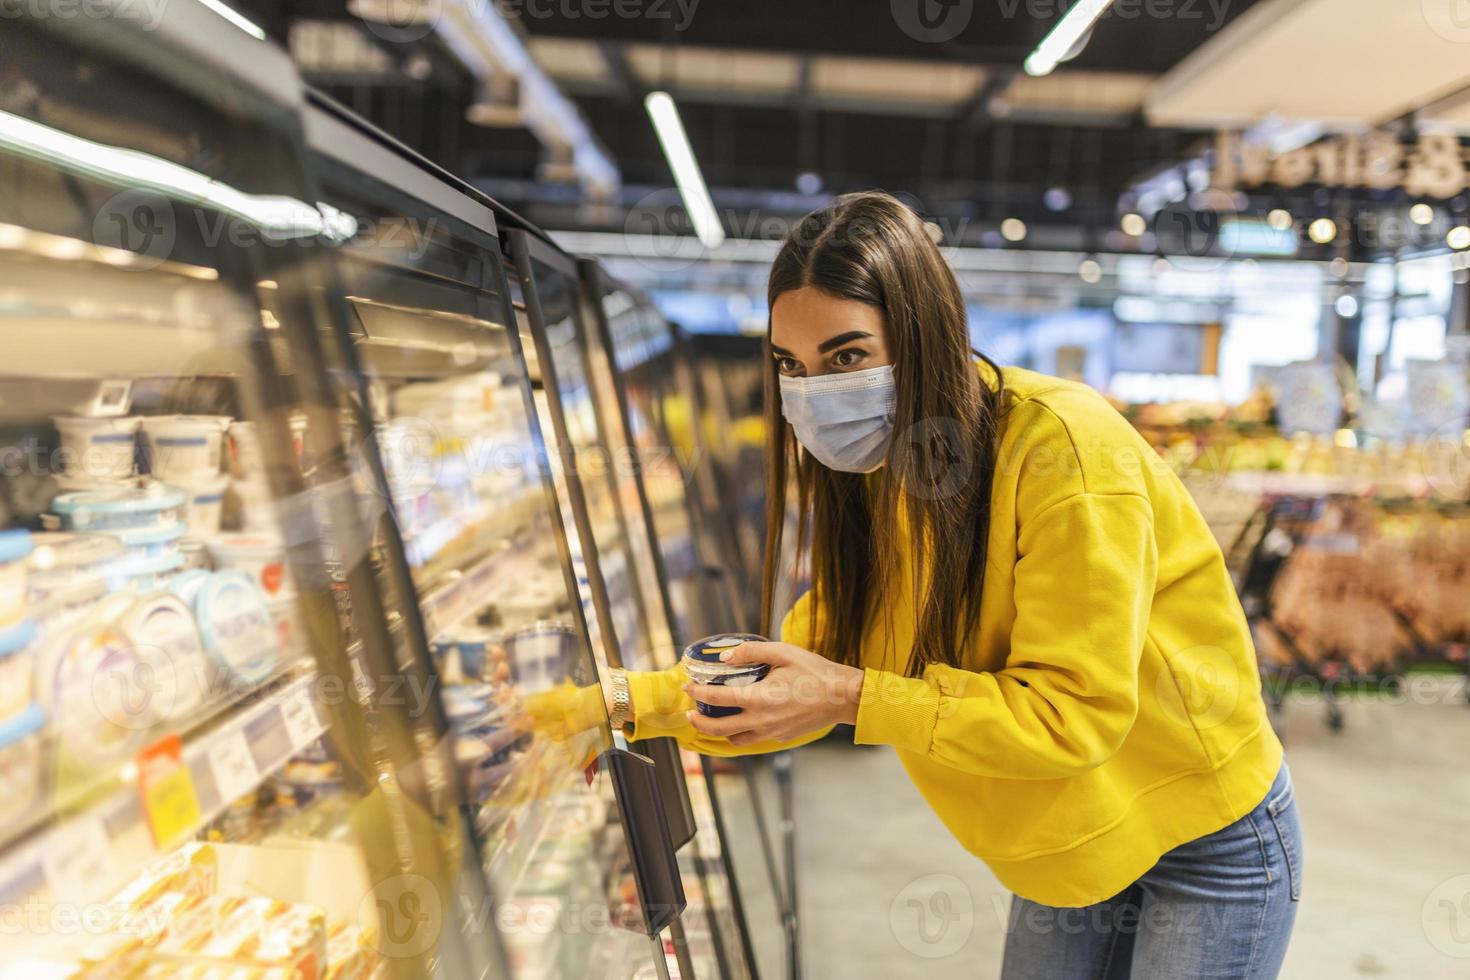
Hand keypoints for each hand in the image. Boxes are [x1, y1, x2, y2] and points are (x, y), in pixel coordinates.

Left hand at [684, 641, 863, 746]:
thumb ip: (750, 652)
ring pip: (734, 740)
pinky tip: (740, 722)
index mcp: (757, 698)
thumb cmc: (815, 672)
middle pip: (717, 728)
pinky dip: (739, 734)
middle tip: (689, 713)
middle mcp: (760, 720)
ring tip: (711, 721)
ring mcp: (770, 732)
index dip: (696, 691)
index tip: (687, 685)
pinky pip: (752, 739)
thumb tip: (725, 657)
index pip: (715, 698)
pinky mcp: (779, 737)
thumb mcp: (782, 652)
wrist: (842, 697)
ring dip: (718, 732)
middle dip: (698, 721)